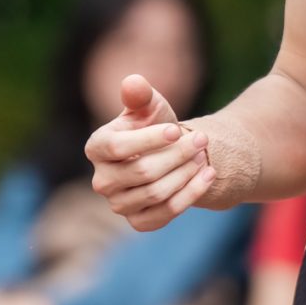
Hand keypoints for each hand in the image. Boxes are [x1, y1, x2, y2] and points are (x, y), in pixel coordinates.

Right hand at [84, 74, 214, 231]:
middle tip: (203, 139)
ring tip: (204, 155)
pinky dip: (191, 194)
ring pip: (156, 193)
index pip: (118, 147)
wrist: (167, 155)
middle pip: (142, 171)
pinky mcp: (138, 221)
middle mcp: (101, 180)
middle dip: (177, 154)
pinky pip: (166, 213)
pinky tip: (209, 175)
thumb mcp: (149, 106)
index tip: (178, 130)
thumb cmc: (154, 125)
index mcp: (96, 147)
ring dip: (186, 173)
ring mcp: (118, 204)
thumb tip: (133, 83)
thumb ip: (140, 95)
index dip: (149, 139)